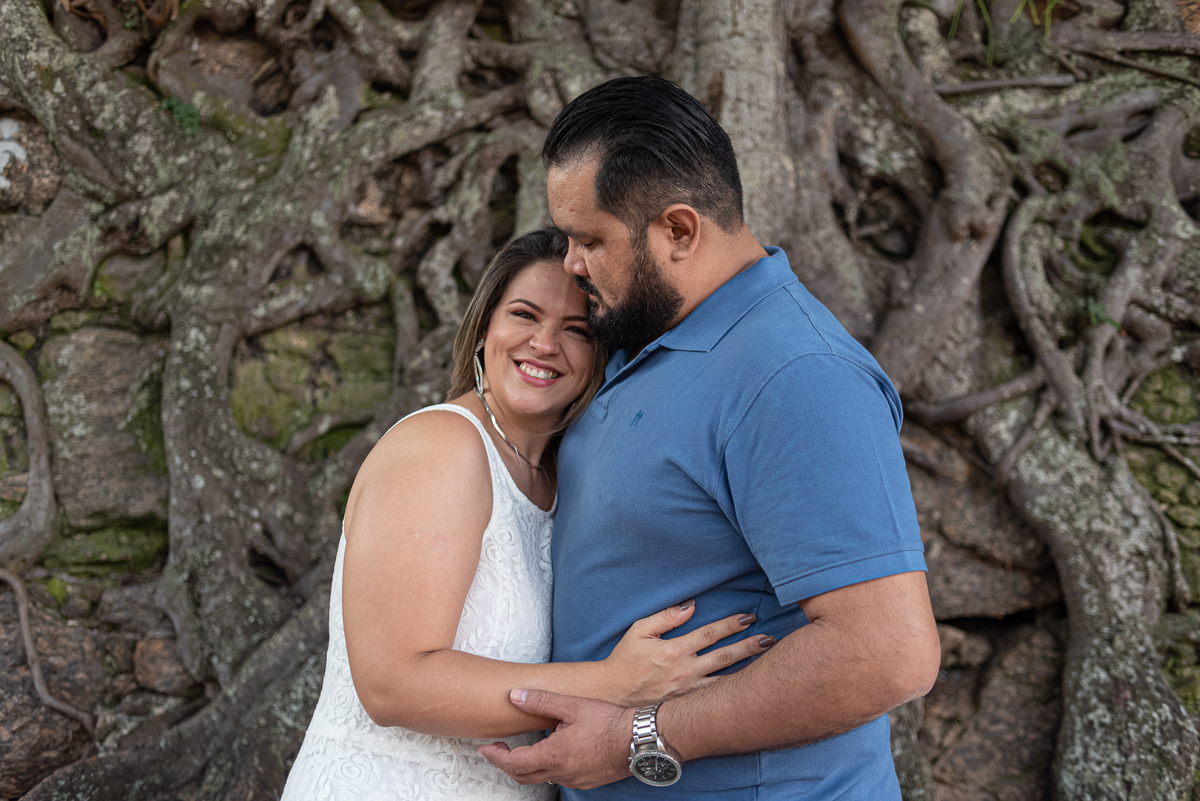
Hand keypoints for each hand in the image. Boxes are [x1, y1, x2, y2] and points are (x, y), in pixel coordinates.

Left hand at [478, 689, 633, 788]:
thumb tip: (515, 695)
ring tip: (525, 749)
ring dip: (527, 766)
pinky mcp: (587, 780)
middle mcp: (561, 772)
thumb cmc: (609, 721)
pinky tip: (553, 752)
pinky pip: (559, 777)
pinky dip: (548, 767)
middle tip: (499, 750)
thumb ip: (540, 701)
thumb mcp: (572, 705)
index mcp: (553, 755)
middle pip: (523, 775)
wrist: (640, 739)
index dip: (496, 756)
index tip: (486, 748)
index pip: (513, 763)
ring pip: (541, 778)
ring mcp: (575, 779)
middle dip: (506, 763)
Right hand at [602, 601, 773, 706]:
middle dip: (749, 646)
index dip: (731, 624)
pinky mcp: (686, 704)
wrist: (611, 695)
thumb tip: (691, 606)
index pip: (710, 634)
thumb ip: (666, 617)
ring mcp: (687, 690)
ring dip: (747, 669)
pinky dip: (733, 691)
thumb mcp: (639, 631)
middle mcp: (685, 670)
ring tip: (768, 661)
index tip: (748, 617)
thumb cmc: (624, 660)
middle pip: (725, 656)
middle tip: (770, 638)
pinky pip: (714, 697)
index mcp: (674, 649)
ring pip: (725, 679)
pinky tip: (747, 688)